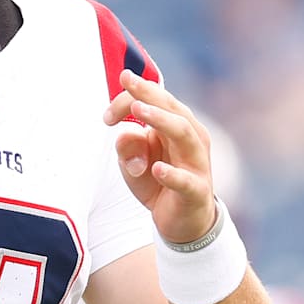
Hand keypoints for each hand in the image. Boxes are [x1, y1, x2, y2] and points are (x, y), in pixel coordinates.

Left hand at [103, 68, 217, 245]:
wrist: (181, 221)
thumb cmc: (157, 180)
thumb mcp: (133, 161)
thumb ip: (128, 145)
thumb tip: (123, 133)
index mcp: (176, 125)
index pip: (157, 100)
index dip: (131, 97)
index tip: (106, 114)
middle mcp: (191, 138)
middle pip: (173, 109)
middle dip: (149, 93)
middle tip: (127, 81)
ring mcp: (196, 164)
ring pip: (184, 134)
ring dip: (160, 120)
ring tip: (138, 110)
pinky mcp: (196, 191)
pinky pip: (186, 181)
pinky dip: (172, 174)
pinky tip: (157, 169)